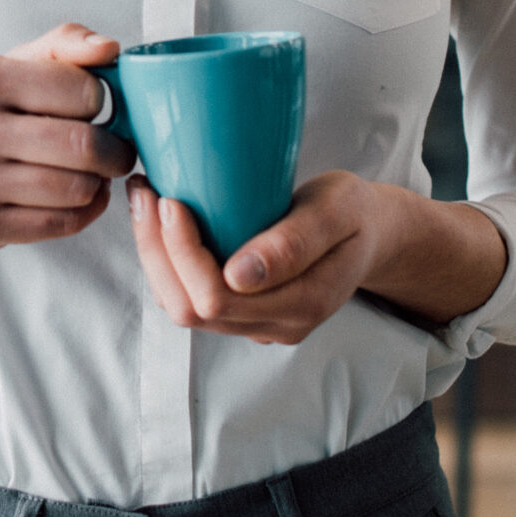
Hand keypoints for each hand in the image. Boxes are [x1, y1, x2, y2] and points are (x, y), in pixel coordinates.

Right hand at [0, 22, 135, 248]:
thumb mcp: (11, 65)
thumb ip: (64, 44)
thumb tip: (111, 49)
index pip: (83, 91)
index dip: (104, 101)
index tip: (99, 109)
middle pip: (83, 145)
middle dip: (115, 151)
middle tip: (116, 151)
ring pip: (77, 188)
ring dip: (99, 183)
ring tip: (93, 173)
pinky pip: (62, 223)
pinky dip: (86, 211)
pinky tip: (79, 198)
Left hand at [129, 170, 390, 344]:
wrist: (370, 233)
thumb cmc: (354, 213)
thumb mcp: (336, 210)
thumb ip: (295, 242)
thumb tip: (239, 275)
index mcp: (302, 303)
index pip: (218, 297)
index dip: (183, 252)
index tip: (171, 200)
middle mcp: (275, 325)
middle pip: (190, 308)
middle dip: (157, 251)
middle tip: (146, 191)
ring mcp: (257, 323)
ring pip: (182, 308)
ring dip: (155, 257)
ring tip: (145, 198)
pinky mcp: (242, 311)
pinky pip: (190, 298)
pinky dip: (167, 262)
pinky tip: (161, 220)